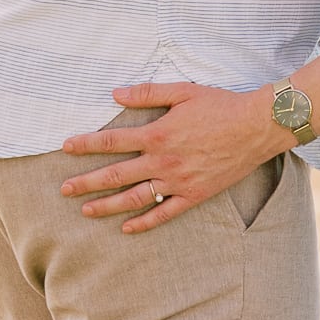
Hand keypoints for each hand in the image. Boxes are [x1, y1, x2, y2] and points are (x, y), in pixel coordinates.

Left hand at [59, 81, 276, 233]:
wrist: (256, 127)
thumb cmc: (220, 105)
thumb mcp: (184, 91)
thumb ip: (149, 93)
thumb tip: (116, 92)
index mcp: (158, 134)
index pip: (112, 141)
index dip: (87, 144)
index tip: (66, 147)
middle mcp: (163, 161)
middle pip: (116, 175)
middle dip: (87, 182)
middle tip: (64, 189)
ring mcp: (178, 181)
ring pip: (135, 198)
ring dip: (108, 205)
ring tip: (86, 211)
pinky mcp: (194, 195)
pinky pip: (164, 213)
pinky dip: (144, 222)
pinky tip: (127, 228)